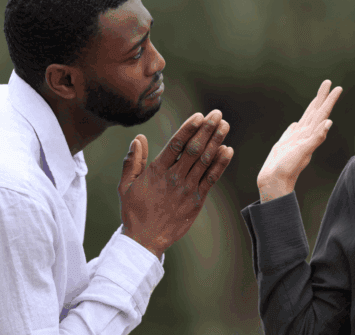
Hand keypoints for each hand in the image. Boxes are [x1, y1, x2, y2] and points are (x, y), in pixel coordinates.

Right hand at [118, 110, 233, 257]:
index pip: (175, 145)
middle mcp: (174, 178)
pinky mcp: (197, 200)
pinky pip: (211, 179)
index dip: (188, 129)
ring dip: (216, 141)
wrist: (145, 239)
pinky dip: (221, 164)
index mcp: (156, 171)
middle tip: (217, 114)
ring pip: (205, 161)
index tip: (199, 115)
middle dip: (207, 129)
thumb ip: (133, 161)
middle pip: (194, 149)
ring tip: (225, 125)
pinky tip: (228, 150)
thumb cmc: (134, 211)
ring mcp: (187, 189)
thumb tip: (139, 138)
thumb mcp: (126, 185)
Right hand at [257, 80, 341, 201]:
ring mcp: (296, 140)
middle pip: (316, 112)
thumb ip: (316, 139)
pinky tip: (298, 123)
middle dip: (322, 97)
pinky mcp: (286, 145)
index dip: (329, 100)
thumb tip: (328, 123)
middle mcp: (305, 136)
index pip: (322, 114)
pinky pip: (294, 131)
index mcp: (310, 135)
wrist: (274, 183)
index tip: (337, 87)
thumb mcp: (303, 153)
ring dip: (312, 107)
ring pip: (306, 119)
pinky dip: (298, 125)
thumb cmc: (287, 170)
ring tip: (317, 97)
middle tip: (328, 82)